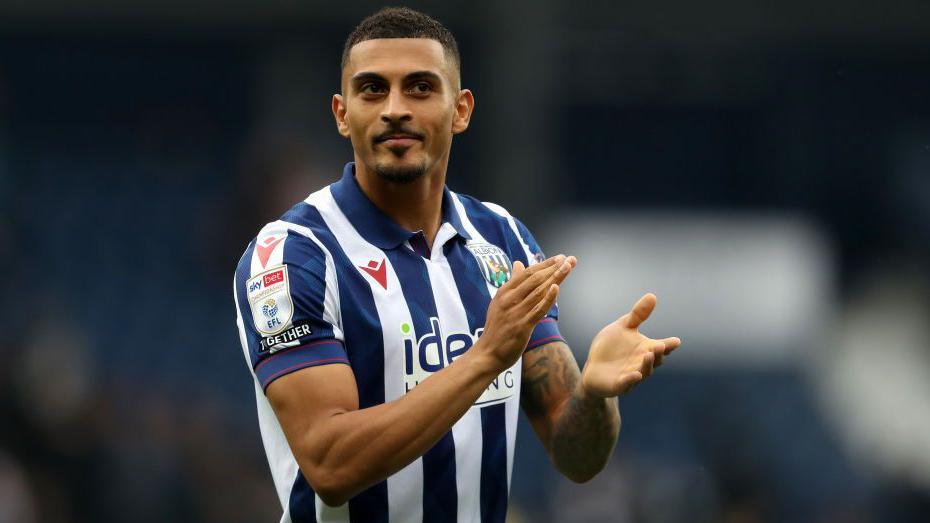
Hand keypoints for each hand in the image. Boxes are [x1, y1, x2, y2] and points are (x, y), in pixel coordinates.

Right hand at [476, 254, 576, 371]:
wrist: (487, 353)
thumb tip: (518, 263)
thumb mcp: (500, 301)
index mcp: (505, 292)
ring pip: (539, 291)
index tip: (560, 257)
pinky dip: (548, 298)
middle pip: (535, 279)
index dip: (545, 264)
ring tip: (569, 267)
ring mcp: (516, 312)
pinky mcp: (522, 326)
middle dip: (554, 268)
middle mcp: (510, 299)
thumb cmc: (496, 328)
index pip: (528, 273)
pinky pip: (537, 309)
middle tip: (569, 259)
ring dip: (556, 277)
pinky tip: (556, 288)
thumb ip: (512, 282)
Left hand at [581, 293, 680, 396]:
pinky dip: (631, 380)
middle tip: (660, 345)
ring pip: (643, 372)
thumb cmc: (611, 347)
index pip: (661, 347)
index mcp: (646, 349)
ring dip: (647, 364)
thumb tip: (652, 295)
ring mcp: (632, 376)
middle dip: (658, 353)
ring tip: (648, 354)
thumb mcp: (623, 327)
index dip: (669, 345)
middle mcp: (642, 363)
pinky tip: (635, 374)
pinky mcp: (618, 385)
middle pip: (655, 360)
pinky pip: (626, 384)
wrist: (594, 367)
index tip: (676, 341)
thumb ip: (638, 315)